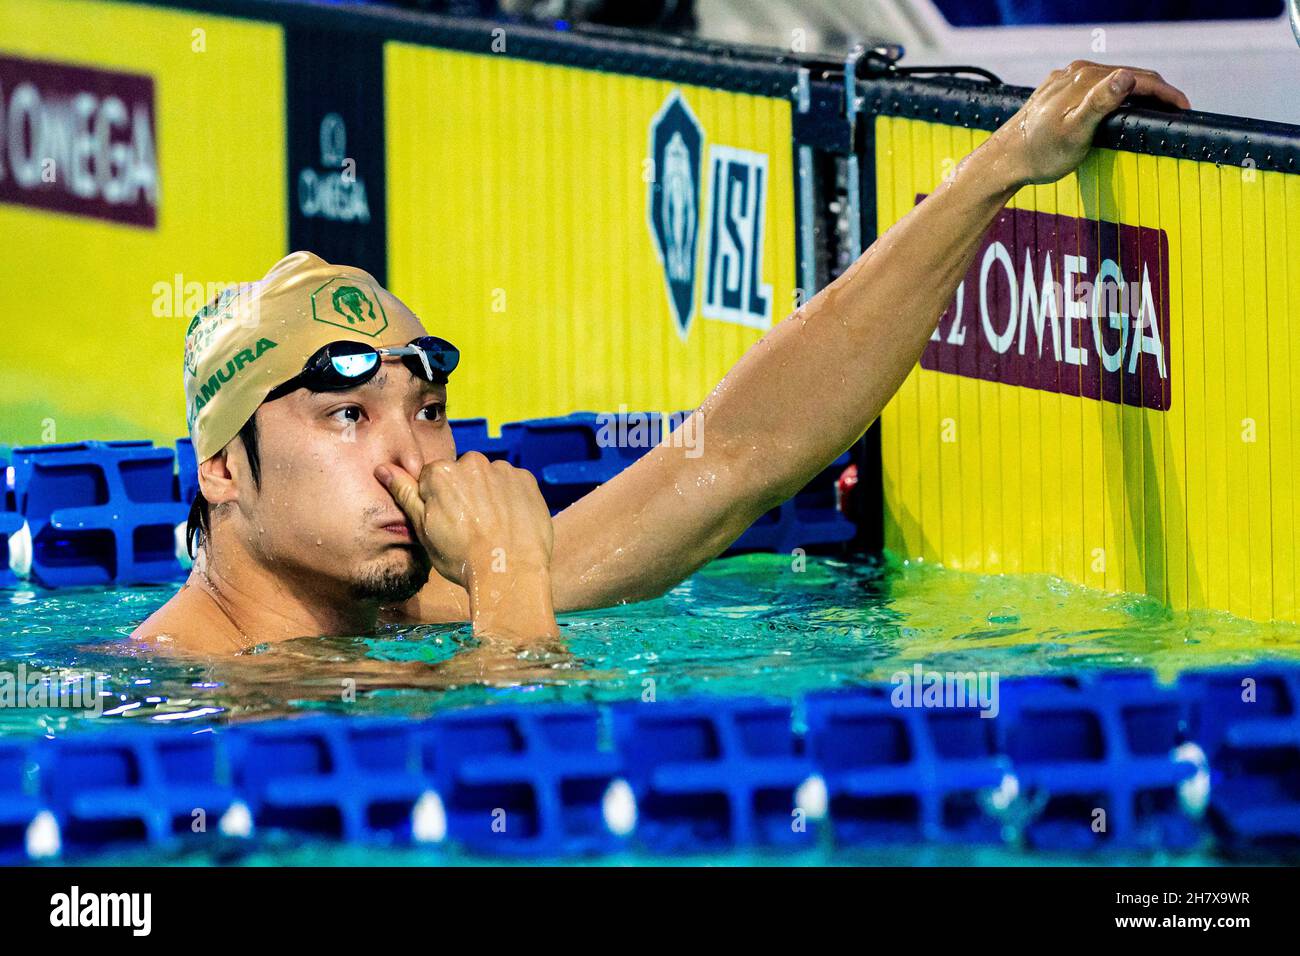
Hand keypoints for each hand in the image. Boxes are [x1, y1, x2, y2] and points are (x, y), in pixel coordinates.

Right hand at [375, 451, 553, 588]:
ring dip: (487, 494)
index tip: (447, 522)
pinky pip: (512, 483)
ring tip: (492, 526)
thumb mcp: (424, 529)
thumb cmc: (461, 556)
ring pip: (487, 478)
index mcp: (440, 473)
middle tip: (469, 525)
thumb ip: (405, 494)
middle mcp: (472, 462)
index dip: (437, 502)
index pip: (431, 478)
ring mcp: (502, 469)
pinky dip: (510, 497)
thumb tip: (383, 469)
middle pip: (461, 474)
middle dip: (463, 493)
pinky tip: (509, 521)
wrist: (509, 572)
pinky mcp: (526, 480)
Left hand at [988, 60, 1189, 187]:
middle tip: (1176, 111)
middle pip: (1127, 76)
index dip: (1166, 93)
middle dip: (1156, 91)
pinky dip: (1112, 95)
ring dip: (1135, 92)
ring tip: (1154, 109)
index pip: (1138, 79)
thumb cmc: (1040, 154)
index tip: (1184, 108)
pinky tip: (1117, 107)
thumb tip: (1126, 77)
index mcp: (1085, 79)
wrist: (1004, 161)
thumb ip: (1101, 103)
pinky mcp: (1056, 90)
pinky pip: (1093, 87)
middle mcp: (1075, 73)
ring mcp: (1065, 80)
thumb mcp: (1076, 133)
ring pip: (1111, 80)